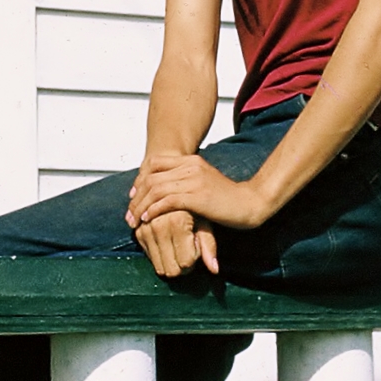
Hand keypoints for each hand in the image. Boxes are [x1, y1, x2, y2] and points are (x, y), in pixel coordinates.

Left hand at [126, 154, 263, 229]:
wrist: (250, 203)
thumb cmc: (228, 197)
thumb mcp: (205, 182)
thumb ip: (187, 180)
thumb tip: (166, 189)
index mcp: (192, 160)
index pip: (154, 162)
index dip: (140, 179)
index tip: (133, 196)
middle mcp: (191, 166)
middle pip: (151, 176)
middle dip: (136, 196)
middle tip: (130, 213)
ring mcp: (194, 180)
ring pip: (156, 189)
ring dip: (141, 206)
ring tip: (135, 220)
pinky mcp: (197, 196)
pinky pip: (167, 201)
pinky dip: (154, 210)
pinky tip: (148, 219)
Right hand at [135, 209, 218, 276]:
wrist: (175, 193)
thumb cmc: (196, 209)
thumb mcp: (205, 224)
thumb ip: (209, 246)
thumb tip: (214, 269)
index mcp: (176, 222)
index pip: (186, 263)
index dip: (194, 258)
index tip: (196, 246)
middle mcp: (158, 225)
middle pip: (172, 270)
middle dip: (181, 264)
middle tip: (186, 248)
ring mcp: (146, 229)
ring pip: (160, 268)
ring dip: (170, 260)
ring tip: (176, 243)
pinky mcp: (138, 232)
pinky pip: (151, 259)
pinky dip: (159, 254)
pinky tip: (166, 241)